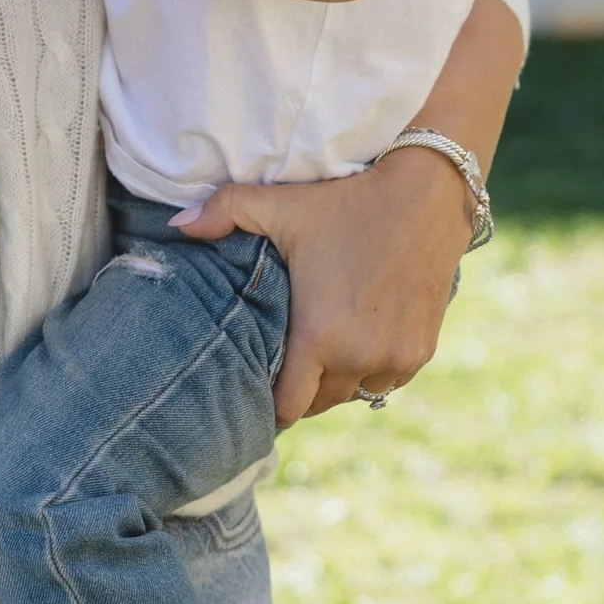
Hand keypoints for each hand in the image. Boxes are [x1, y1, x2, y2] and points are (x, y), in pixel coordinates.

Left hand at [170, 145, 473, 424]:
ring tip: (320, 356)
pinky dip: (371, 371)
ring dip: (337, 383)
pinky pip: (387, 381)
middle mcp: (359, 358)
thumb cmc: (348, 203)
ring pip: (355, 394)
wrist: (427, 197)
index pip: (288, 406)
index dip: (270, 402)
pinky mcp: (421, 352)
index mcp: (320, 337)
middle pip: (319, 404)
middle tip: (285, 367)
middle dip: (300, 390)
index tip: (258, 388)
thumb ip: (224, 212)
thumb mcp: (282, 204)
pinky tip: (357, 344)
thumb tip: (176, 226)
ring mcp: (395, 359)